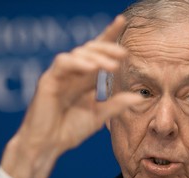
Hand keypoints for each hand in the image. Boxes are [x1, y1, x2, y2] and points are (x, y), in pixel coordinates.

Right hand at [0, 15, 141, 177]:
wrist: (48, 145)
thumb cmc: (70, 130)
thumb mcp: (98, 116)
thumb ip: (117, 105)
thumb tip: (140, 97)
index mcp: (86, 79)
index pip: (99, 53)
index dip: (110, 36)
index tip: (122, 22)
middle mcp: (75, 74)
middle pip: (91, 49)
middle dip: (108, 47)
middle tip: (124, 53)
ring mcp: (61, 75)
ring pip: (78, 53)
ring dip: (97, 56)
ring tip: (113, 65)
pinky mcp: (48, 80)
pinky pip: (63, 64)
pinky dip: (78, 63)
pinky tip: (91, 68)